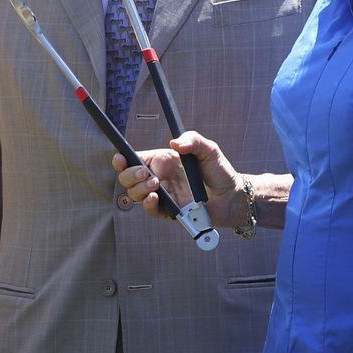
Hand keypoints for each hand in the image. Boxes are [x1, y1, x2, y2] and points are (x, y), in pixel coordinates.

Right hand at [113, 130, 244, 227]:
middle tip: (145, 173)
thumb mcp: (208, 149)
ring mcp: (163, 195)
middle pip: (128, 178)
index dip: (122, 159)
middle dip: (129, 175)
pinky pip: (150, 210)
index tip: (120, 158)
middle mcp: (159, 178)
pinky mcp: (169, 211)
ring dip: (139, 189)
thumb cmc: (219, 170)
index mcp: (162, 161)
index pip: (134, 159)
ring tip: (155, 184)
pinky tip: (155, 197)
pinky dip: (148, 204)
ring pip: (134, 194)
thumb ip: (193, 140)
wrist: (232, 196)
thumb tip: (175, 142)